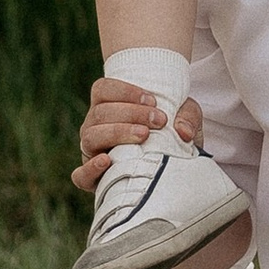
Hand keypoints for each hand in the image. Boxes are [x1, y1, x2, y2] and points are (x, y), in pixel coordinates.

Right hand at [73, 76, 203, 193]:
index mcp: (107, 106)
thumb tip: (182, 131)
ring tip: (144, 136)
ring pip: (90, 137)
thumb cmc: (172, 133)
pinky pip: (80, 175)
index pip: (102, 90)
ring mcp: (91, 152)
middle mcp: (94, 127)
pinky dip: (90, 168)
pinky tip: (107, 161)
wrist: (171, 166)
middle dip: (130, 113)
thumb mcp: (184, 118)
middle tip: (159, 121)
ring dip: (117, 133)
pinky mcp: (93, 179)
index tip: (153, 101)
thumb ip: (187, 117)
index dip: (124, 91)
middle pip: (99, 113)